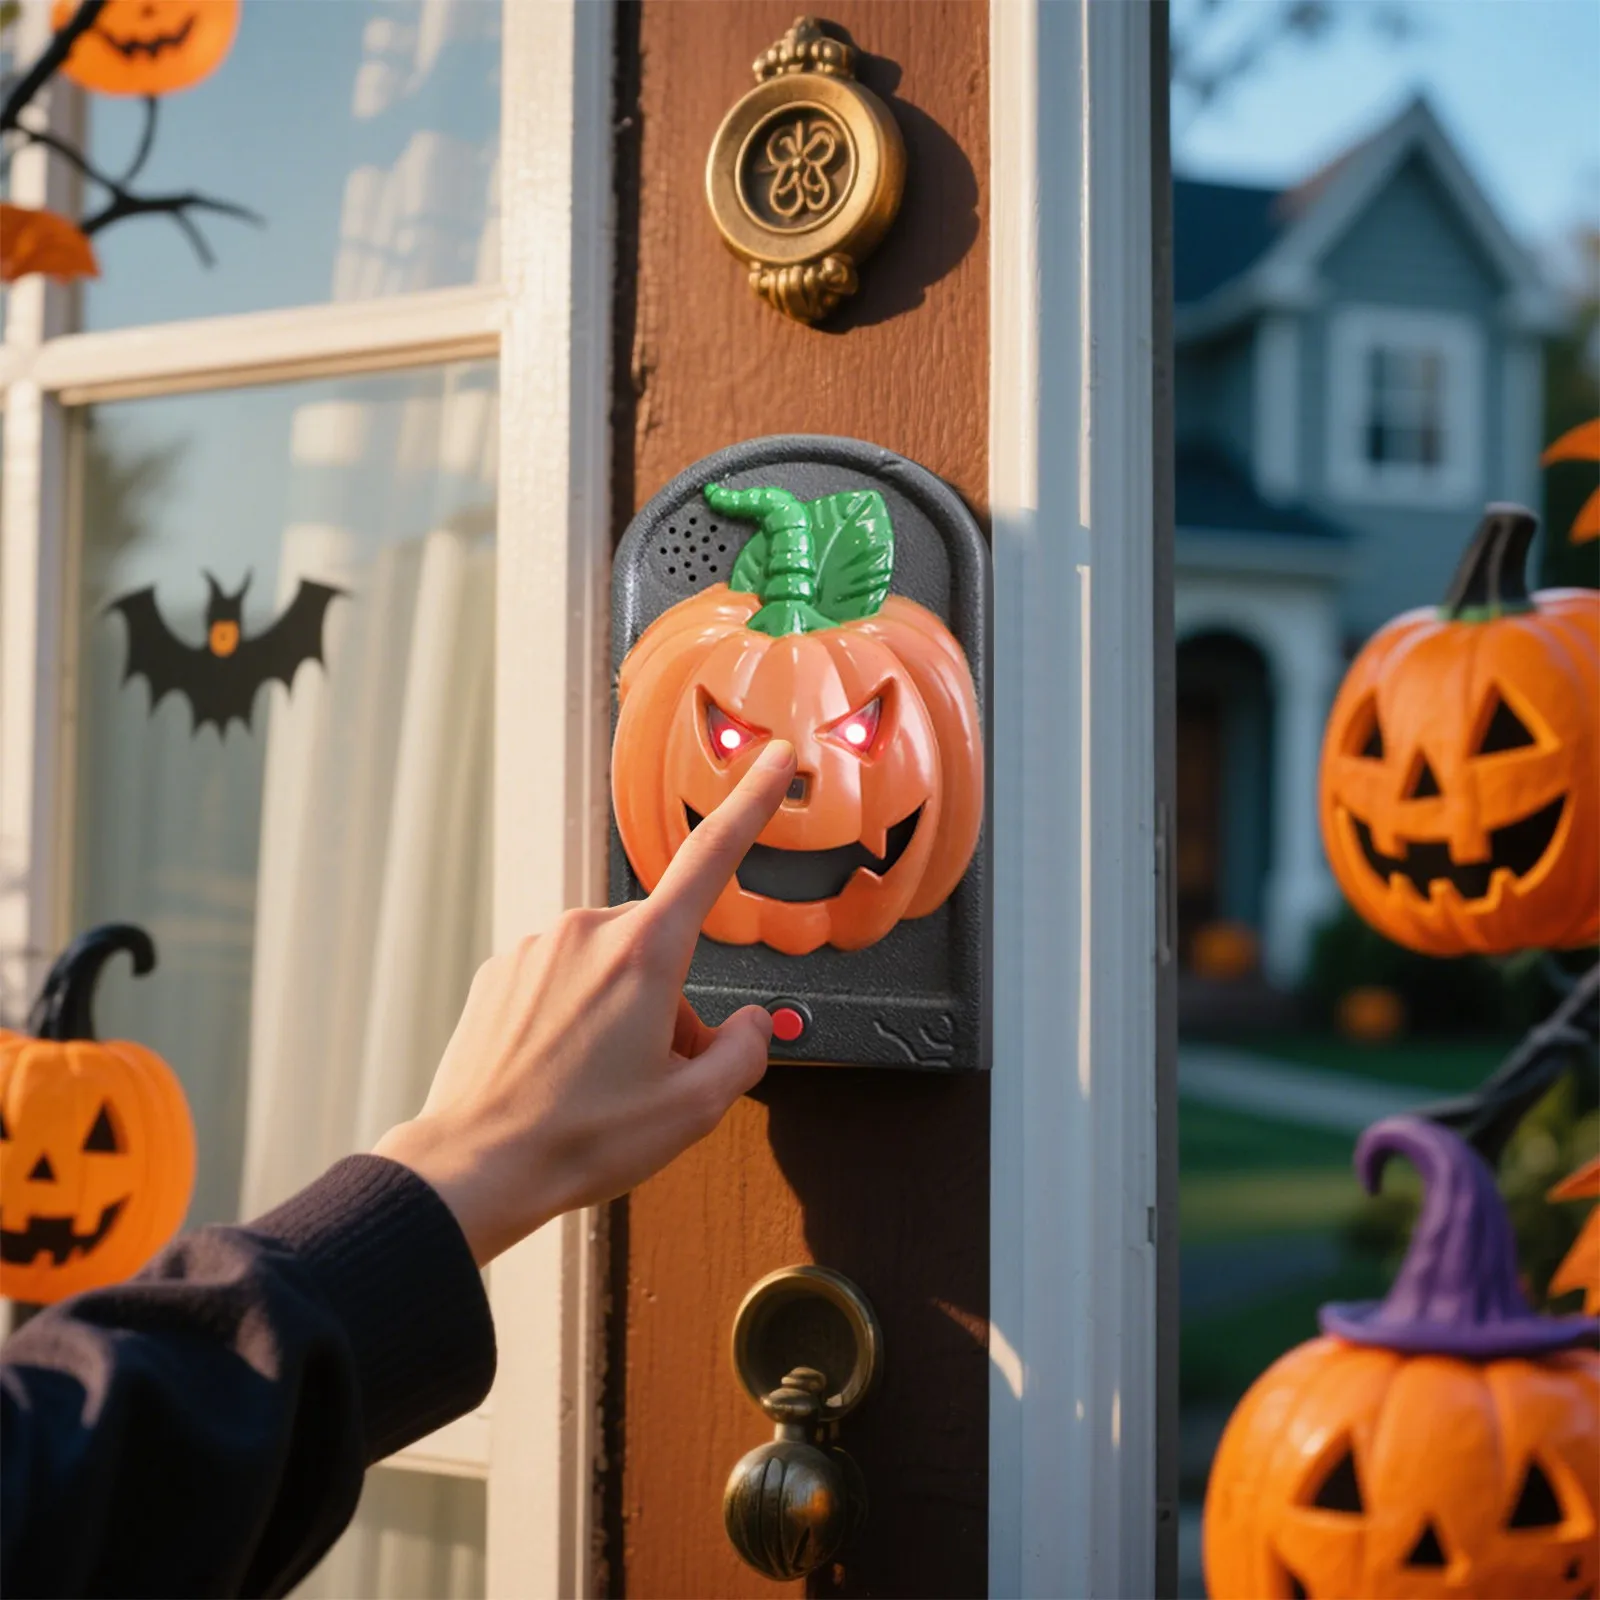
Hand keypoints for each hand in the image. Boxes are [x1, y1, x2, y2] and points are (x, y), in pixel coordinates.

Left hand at [374, 740, 795, 1264]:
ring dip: (623, 1015)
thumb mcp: (693, 1110)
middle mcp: (588, 932)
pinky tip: (560, 1075)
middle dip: (673, 1006)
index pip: (713, 856)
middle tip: (651, 1078)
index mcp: (644, 952)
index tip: (773, 761)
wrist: (474, 1165)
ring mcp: (539, 948)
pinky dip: (577, 1020)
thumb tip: (749, 1025)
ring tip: (597, 1087)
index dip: (752, 803)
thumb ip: (744, 1054)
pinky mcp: (504, 972)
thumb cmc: (578, 1138)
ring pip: (613, 969)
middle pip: (665, 950)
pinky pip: (565, 982)